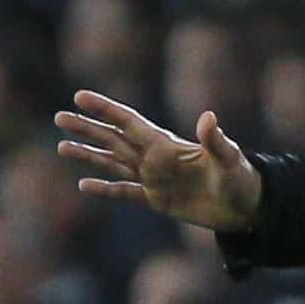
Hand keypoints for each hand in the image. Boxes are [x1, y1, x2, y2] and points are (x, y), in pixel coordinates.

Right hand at [54, 90, 262, 231]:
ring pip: (113, 163)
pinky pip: (124, 192)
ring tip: (61, 148)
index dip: (105, 109)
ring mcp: (154, 178)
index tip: (80, 96)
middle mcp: (154, 157)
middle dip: (87, 128)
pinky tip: (84, 184)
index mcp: (166, 144)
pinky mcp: (156, 199)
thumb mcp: (229, 158)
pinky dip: (105, 188)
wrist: (245, 207)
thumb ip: (214, 139)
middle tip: (59, 118)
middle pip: (113, 139)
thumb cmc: (240, 178)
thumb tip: (208, 117)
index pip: (128, 122)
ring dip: (88, 155)